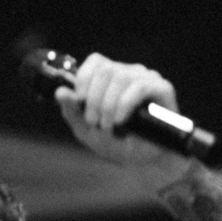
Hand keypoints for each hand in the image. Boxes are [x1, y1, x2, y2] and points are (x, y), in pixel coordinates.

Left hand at [55, 53, 195, 187]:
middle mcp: (129, 73)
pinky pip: (140, 86)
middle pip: (106, 69)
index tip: (79, 102)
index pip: (96, 61)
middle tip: (94, 122)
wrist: (141, 159)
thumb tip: (59, 92)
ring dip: (108, 104)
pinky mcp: (162, 88)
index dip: (83, 78)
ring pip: (122, 77)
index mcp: (110, 78)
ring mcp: (147, 79)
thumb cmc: (115, 142)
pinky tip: (121, 121)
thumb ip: (72, 111)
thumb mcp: (86, 130)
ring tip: (108, 126)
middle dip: (94, 99)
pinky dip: (125, 104)